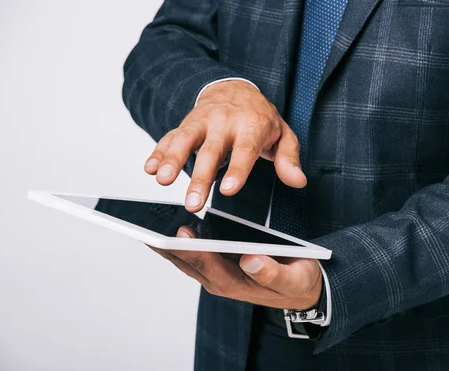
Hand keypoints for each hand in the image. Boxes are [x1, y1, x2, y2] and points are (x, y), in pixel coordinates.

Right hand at [144, 80, 306, 211]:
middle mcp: (224, 122)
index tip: (228, 191)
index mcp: (251, 125)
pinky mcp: (185, 124)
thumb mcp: (282, 135)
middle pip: (211, 151)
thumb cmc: (260, 118)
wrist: (234, 88)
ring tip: (162, 180)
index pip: (244, 150)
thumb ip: (289, 158)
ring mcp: (202, 122)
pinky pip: (169, 136)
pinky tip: (150, 168)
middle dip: (200, 178)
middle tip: (194, 203)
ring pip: (185, 140)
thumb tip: (298, 181)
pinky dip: (158, 151)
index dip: (237, 170)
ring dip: (172, 160)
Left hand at [150, 227, 322, 309]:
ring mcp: (218, 275)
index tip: (169, 232)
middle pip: (185, 260)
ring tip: (146, 220)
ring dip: (165, 242)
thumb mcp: (294, 279)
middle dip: (163, 244)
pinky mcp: (220, 266)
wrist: (303, 291)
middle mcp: (220, 281)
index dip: (186, 247)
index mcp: (235, 283)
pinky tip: (168, 224)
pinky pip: (193, 254)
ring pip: (185, 258)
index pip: (204, 263)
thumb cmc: (298, 283)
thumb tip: (250, 259)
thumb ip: (273, 273)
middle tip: (140, 223)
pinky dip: (179, 240)